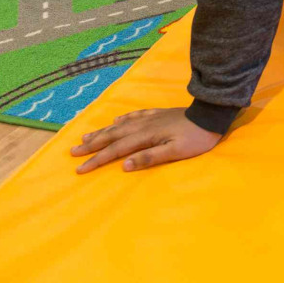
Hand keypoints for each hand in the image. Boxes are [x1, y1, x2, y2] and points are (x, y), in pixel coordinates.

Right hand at [70, 108, 220, 173]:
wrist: (211, 116)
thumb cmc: (196, 138)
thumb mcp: (175, 151)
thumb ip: (149, 157)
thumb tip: (123, 165)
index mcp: (145, 136)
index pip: (116, 150)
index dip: (97, 160)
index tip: (79, 169)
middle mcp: (143, 125)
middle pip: (112, 136)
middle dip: (92, 145)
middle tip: (72, 151)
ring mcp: (150, 118)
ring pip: (119, 125)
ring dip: (102, 131)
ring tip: (85, 136)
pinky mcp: (158, 114)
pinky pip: (134, 115)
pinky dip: (122, 119)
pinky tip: (116, 121)